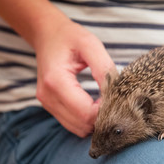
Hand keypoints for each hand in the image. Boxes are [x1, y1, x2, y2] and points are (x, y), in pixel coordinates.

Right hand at [35, 19, 114, 136]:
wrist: (47, 35)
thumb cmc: (69, 37)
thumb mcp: (90, 45)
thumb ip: (103, 68)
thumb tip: (115, 92)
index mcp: (56, 81)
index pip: (86, 113)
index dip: (105, 111)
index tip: (116, 98)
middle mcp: (48, 96)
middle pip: (82, 125)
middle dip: (101, 118)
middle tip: (113, 101)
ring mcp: (47, 104)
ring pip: (77, 129)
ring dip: (94, 121)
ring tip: (104, 102)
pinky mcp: (50, 106)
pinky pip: (72, 124)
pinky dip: (86, 120)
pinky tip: (94, 105)